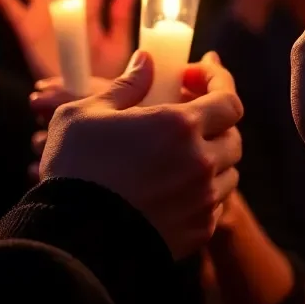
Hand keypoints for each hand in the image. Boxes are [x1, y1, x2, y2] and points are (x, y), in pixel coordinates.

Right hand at [42, 51, 243, 258]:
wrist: (72, 242)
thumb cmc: (74, 170)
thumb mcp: (87, 113)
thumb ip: (126, 84)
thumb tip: (147, 61)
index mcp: (180, 126)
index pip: (229, 99)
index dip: (218, 82)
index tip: (195, 77)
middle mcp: (201, 161)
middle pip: (232, 135)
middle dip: (215, 122)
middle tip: (185, 117)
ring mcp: (203, 199)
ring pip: (228, 172)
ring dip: (211, 158)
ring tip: (178, 154)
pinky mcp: (199, 232)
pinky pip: (215, 204)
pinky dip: (203, 191)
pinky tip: (174, 187)